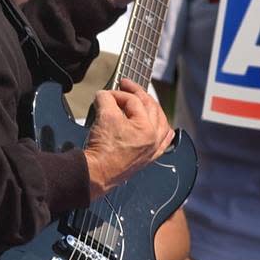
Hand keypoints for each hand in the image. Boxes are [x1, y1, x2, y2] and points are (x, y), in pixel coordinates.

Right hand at [83, 79, 173, 198]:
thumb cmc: (102, 150)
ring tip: (142, 100)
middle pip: (150, 107)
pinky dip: (161, 129)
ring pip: (161, 122)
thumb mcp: (103, 116)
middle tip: (125, 86)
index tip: (106, 93)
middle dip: (137, 94)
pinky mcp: (147, 158)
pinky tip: (159, 126)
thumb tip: (105, 95)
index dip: (118, 94)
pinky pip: (163, 141)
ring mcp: (152, 149)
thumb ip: (105, 99)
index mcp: (147, 128)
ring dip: (151, 108)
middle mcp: (154, 139)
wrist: (97, 173)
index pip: (134, 101)